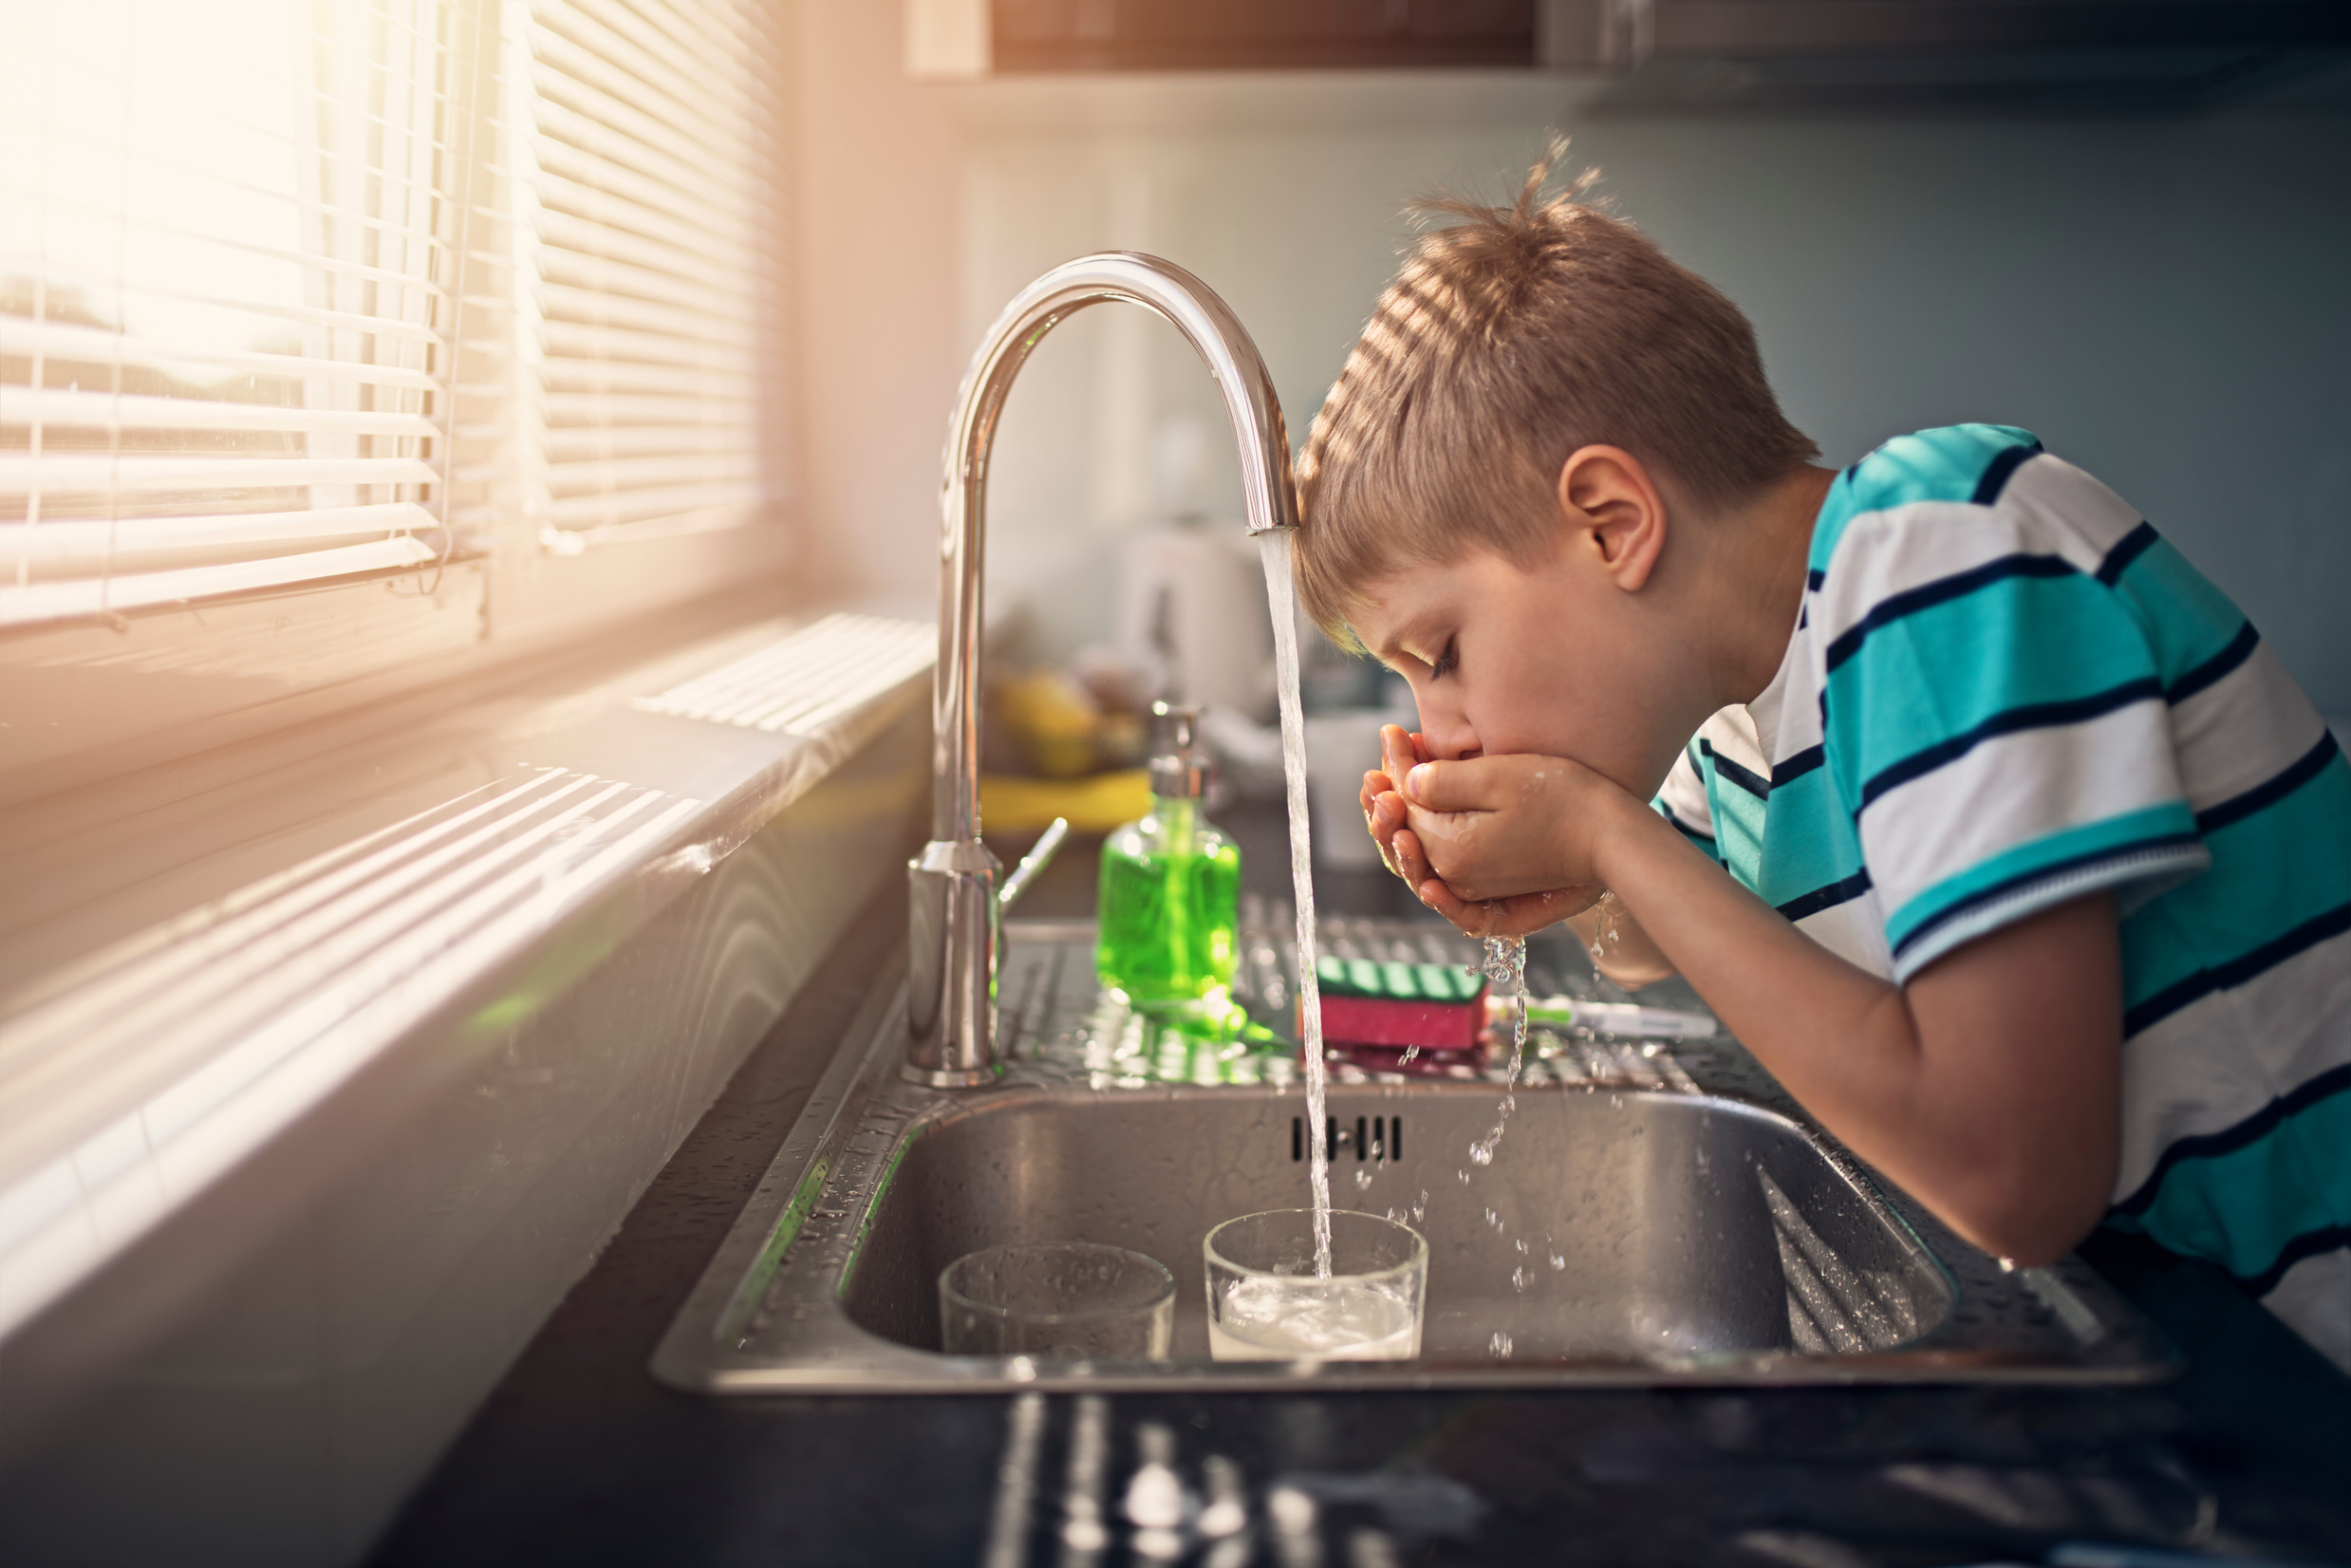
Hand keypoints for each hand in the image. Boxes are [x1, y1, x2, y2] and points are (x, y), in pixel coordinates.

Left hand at [1363, 729, 1612, 938]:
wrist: (1611, 838)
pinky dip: (1422, 854)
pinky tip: (1412, 841)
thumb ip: (1443, 781)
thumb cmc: (1562, 798)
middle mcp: (1454, 876)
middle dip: (1389, 791)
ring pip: (1419, 852)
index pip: (1405, 802)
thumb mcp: (1497, 778)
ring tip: (1388, 787)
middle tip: (1383, 755)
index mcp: (1451, 848)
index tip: (1392, 731)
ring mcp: (1472, 886)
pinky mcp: (1491, 887)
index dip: (1396, 764)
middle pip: (1404, 831)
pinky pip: (1442, 874)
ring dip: (1399, 819)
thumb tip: (1404, 783)